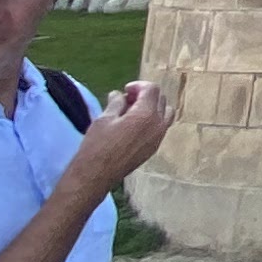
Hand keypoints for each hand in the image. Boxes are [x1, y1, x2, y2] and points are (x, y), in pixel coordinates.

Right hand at [69, 81, 175, 195]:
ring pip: (165, 114)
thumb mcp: (104, 118)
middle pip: (161, 100)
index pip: (152, 90)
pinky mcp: (154, 148)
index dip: (138, 85)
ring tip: (132, 111)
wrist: (96, 175)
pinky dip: (153, 120)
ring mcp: (158, 138)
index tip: (125, 89)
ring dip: (152, 107)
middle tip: (127, 99)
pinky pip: (161, 127)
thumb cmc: (97, 145)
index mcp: (146, 114)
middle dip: (146, 95)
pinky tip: (134, 125)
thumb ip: (116, 102)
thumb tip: (120, 94)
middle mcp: (158, 125)